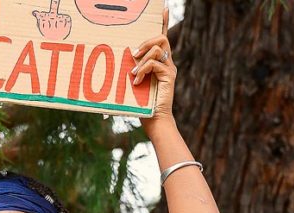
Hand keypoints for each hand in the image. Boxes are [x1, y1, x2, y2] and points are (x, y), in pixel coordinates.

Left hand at [132, 8, 174, 128]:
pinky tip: (137, 81)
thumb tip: (124, 60)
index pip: (163, 38)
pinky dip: (143, 70)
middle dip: (146, 41)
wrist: (155, 120)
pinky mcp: (169, 76)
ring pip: (158, 48)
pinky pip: (154, 63)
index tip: (163, 9)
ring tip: (134, 72)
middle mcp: (167, 63)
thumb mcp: (136, 82)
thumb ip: (134, 70)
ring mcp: (170, 69)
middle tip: (134, 53)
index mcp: (160, 62)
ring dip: (142, 58)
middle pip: (161, 38)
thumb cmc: (143, 104)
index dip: (164, 22)